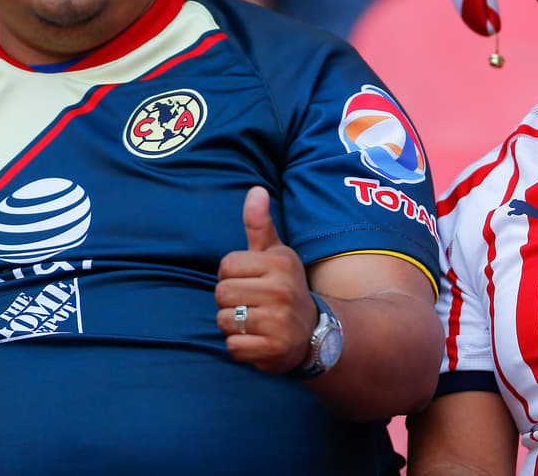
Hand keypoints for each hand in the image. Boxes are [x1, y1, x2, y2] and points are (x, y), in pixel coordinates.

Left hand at [215, 186, 317, 373]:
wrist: (315, 333)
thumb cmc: (285, 287)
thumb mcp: (276, 254)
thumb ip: (260, 225)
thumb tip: (255, 190)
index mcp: (280, 263)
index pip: (226, 266)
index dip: (232, 276)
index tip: (251, 282)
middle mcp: (281, 290)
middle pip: (221, 293)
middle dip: (230, 302)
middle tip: (252, 304)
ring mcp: (279, 321)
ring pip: (225, 320)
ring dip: (234, 326)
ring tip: (255, 322)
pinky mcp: (274, 348)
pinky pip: (233, 347)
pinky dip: (241, 347)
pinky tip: (258, 340)